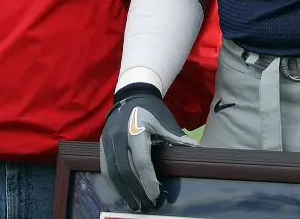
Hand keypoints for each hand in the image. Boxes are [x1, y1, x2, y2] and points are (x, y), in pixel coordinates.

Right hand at [100, 85, 197, 211]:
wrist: (132, 95)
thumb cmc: (153, 110)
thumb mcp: (166, 122)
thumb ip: (179, 140)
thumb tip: (198, 153)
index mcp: (137, 130)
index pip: (141, 161)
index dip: (148, 180)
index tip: (155, 194)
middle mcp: (119, 136)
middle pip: (124, 170)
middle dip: (135, 190)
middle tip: (145, 205)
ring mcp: (107, 140)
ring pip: (111, 172)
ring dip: (122, 191)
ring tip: (134, 204)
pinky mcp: (101, 144)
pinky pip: (105, 168)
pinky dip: (113, 183)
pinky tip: (122, 193)